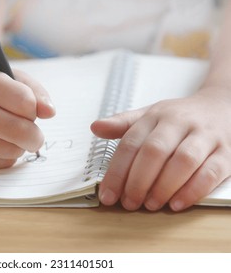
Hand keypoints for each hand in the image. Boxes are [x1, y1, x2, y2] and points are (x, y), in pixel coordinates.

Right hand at [0, 67, 54, 168]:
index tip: (29, 108)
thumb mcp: (13, 79)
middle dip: (35, 135)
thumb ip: (36, 93)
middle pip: (20, 131)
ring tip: (8, 133)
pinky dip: (8, 156)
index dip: (34, 107)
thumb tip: (50, 113)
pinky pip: (3, 163)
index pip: (25, 102)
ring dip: (20, 145)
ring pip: (14, 150)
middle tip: (34, 133)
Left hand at [91, 87, 230, 210]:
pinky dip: (193, 190)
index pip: (131, 143)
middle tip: (129, 203)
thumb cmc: (178, 118)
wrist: (222, 106)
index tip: (107, 194)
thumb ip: (122, 124)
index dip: (117, 171)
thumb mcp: (149, 115)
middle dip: (138, 181)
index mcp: (156, 115)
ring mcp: (205, 136)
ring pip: (183, 161)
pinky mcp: (226, 152)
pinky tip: (176, 204)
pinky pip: (211, 172)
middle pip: (155, 151)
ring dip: (163, 187)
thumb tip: (95, 127)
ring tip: (150, 204)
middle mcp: (180, 123)